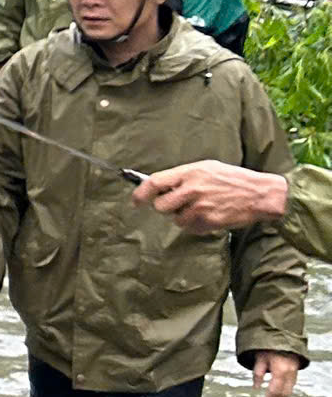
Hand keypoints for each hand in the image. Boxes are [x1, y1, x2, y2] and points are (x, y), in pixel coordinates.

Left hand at [135, 161, 289, 235]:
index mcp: (190, 173)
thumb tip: (159, 186)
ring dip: (183, 217)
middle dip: (165, 208)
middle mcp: (192, 190)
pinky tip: (210, 215)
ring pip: (176, 220)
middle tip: (177, 204)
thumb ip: (182, 176)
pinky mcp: (209, 222)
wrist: (261, 194)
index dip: (140, 193)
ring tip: (201, 207)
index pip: (154, 183)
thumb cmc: (233, 179)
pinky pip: (191, 228)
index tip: (136, 201)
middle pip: (161, 206)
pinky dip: (196, 225)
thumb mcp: (207, 168)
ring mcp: (200, 207)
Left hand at [253, 351, 301, 396]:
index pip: (274, 390)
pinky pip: (291, 386)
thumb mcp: (259, 358)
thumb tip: (256, 387)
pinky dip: (284, 392)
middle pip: (283, 393)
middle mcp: (290, 373)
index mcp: (280, 370)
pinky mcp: (296, 372)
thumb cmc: (269, 347)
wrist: (283, 337)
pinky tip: (277, 395)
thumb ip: (258, 373)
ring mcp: (295, 373)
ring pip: (289, 391)